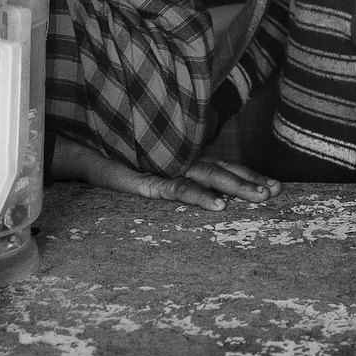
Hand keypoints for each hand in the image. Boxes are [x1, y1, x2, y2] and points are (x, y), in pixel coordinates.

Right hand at [51, 137, 281, 212]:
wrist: (77, 148)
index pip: (222, 166)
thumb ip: (169, 172)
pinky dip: (199, 197)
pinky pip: (178, 189)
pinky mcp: (147, 179)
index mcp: (182, 157)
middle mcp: (178, 159)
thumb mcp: (146, 165)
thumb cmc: (112, 155)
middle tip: (277, 192)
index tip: (273, 185)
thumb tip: (194, 184)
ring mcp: (164, 167)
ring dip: (236, 188)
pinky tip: (218, 206)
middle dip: (251, 182)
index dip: (247, 174)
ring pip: (208, 178)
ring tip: (260, 198)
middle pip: (222, 171)